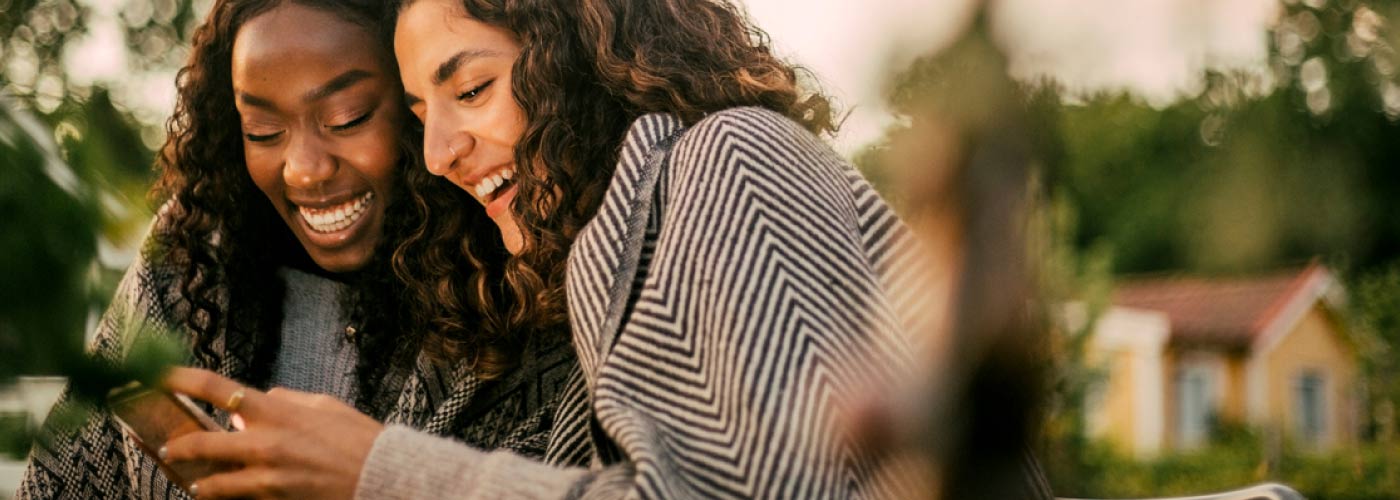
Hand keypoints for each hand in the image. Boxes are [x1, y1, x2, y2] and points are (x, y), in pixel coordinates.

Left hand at [160, 367, 383, 498]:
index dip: (180, 379)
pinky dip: (228, 498)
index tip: (157, 375)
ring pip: (213, 484)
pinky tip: (223, 497)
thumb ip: (286, 400)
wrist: (382, 476)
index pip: (216, 389)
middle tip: (168, 446)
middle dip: (179, 446)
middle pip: (201, 443)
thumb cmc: (358, 438)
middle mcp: (265, 443)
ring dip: (200, 483)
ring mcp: (267, 477)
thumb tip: (259, 401)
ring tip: (195, 483)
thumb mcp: (324, 405)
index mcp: (277, 411)